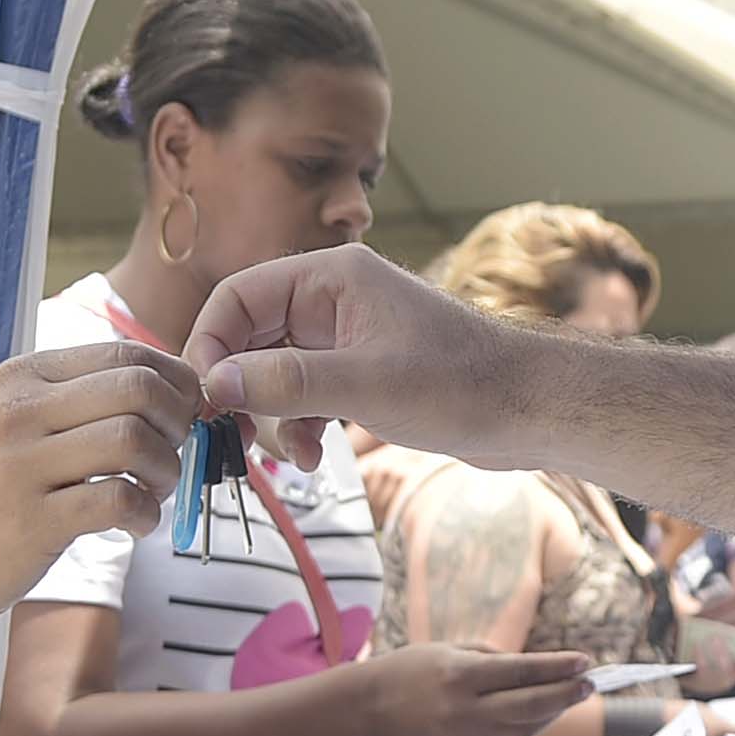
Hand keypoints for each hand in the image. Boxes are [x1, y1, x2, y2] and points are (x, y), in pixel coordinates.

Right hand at [0, 342, 195, 626]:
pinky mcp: (31, 521)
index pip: (127, 353)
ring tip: (153, 493)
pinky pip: (118, 500)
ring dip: (167, 471)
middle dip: (179, 424)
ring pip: (135, 440)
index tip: (182, 417)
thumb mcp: (9, 423)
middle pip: (140, 389)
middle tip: (171, 458)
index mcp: (24, 377)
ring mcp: (23, 465)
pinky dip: (146, 515)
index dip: (176, 384)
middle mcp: (21, 411)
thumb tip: (162, 393)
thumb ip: (73, 402)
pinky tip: (135, 525)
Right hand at [187, 246, 521, 469]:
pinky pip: (305, 395)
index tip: (204, 397)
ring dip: (273, 418)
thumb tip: (214, 384)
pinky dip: (300, 426)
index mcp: (332, 277)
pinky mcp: (361, 373)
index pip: (239, 296)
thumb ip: (286, 383)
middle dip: (241, 390)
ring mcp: (347, 338)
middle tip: (233, 436)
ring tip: (295, 458)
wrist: (530, 410)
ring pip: (276, 373)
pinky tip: (313, 458)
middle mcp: (334, 300)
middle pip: (251, 337)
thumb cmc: (462, 384)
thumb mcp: (366, 385)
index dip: (210, 344)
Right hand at [359, 645, 594, 735]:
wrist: (374, 709)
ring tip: (577, 691)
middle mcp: (465, 710)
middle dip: (565, 694)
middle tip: (591, 682)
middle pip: (529, 705)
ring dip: (556, 709)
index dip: (556, 668)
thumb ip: (498, 660)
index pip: (519, 672)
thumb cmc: (415, 669)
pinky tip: (551, 708)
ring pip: (526, 726)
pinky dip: (535, 723)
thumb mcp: (453, 650)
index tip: (584, 660)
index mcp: (459, 676)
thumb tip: (544, 669)